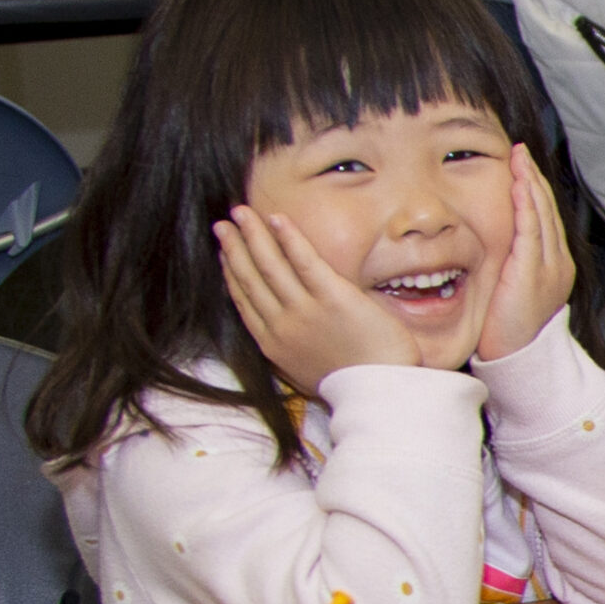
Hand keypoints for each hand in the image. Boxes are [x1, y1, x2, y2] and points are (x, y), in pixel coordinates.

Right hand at [215, 205, 420, 394]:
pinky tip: (276, 218)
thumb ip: (290, 346)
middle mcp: (281, 325)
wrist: (380, 391)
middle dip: (234, 247)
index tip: (225, 252)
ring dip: (253, 235)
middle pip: (250, 278)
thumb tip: (284, 331)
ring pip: (270, 266)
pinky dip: (289, 238)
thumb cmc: (353, 383)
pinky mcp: (332, 298)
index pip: (244, 299)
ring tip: (242, 212)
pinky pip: (304, 261)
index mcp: (273, 344)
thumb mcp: (306, 370)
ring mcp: (305, 311)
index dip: (232, 271)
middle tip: (224, 223)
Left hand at [476, 144, 576, 360]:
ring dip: (529, 181)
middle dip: (532, 177)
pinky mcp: (533, 271)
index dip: (533, 188)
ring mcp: (549, 266)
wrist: (521, 361)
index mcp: (554, 266)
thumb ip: (508, 266)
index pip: (545, 217)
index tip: (520, 165)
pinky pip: (531, 228)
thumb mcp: (512, 291)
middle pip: (547, 209)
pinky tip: (518, 182)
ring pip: (541, 213)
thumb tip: (492, 249)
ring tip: (519, 157)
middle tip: (520, 151)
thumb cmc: (510, 333)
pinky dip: (525, 202)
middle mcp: (557, 262)